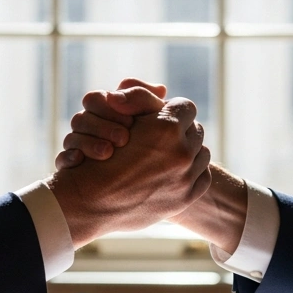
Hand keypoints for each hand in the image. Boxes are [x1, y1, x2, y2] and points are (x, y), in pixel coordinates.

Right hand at [47, 83, 210, 246]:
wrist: (90, 202)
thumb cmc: (98, 155)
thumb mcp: (117, 117)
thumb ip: (141, 98)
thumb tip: (163, 90)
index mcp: (166, 128)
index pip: (186, 107)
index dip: (173, 110)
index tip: (162, 118)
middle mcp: (181, 153)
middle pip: (196, 130)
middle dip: (182, 131)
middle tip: (165, 137)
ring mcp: (185, 178)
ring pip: (203, 154)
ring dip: (189, 152)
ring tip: (170, 155)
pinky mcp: (186, 198)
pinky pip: (203, 177)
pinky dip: (192, 173)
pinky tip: (174, 172)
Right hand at [55, 78, 166, 169]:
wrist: (155, 186)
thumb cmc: (159, 145)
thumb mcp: (157, 120)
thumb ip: (145, 98)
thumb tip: (137, 93)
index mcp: (106, 112)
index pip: (94, 99)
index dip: (109, 108)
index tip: (130, 121)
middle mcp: (90, 128)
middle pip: (80, 118)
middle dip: (102, 127)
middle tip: (123, 139)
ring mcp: (80, 149)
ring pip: (71, 138)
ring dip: (88, 143)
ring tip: (108, 152)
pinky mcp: (74, 171)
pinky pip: (61, 160)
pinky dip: (68, 159)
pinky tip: (80, 162)